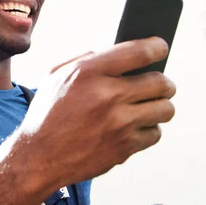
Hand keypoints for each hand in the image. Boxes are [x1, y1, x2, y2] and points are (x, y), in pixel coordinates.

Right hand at [21, 37, 175, 189]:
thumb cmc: (47, 114)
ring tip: (149, 107)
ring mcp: (118, 123)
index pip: (139, 52)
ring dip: (160, 106)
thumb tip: (115, 53)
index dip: (157, 47)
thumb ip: (85, 59)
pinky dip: (149, 130)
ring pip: (166, 109)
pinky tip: (135, 127)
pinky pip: (156, 133)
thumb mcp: (56, 76)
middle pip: (161, 82)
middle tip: (159, 85)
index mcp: (88, 72)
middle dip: (164, 82)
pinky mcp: (124, 147)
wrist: (39, 157)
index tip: (160, 48)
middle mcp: (107, 95)